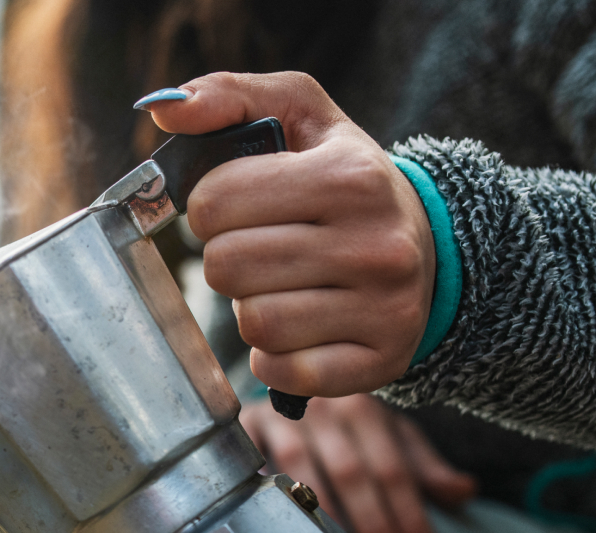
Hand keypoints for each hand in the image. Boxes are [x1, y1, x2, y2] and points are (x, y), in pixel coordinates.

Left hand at [146, 72, 434, 396]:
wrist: (430, 245)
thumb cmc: (345, 178)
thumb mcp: (301, 116)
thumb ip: (229, 97)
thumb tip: (165, 111)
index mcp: (350, 176)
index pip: (216, 202)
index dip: (211, 207)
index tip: (239, 207)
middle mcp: (376, 244)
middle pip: (227, 267)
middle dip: (228, 259)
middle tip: (260, 249)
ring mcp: (384, 308)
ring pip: (254, 324)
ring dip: (250, 308)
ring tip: (283, 286)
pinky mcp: (380, 361)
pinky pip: (282, 372)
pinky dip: (273, 358)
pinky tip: (298, 330)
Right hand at [240, 395, 475, 532]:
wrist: (280, 379)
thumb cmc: (339, 424)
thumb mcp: (386, 436)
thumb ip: (421, 466)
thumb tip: (466, 492)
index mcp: (364, 409)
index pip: (394, 469)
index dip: (411, 518)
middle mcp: (322, 408)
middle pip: (352, 474)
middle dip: (375, 527)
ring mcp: (278, 417)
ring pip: (302, 474)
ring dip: (326, 524)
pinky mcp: (242, 430)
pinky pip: (253, 469)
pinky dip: (266, 500)